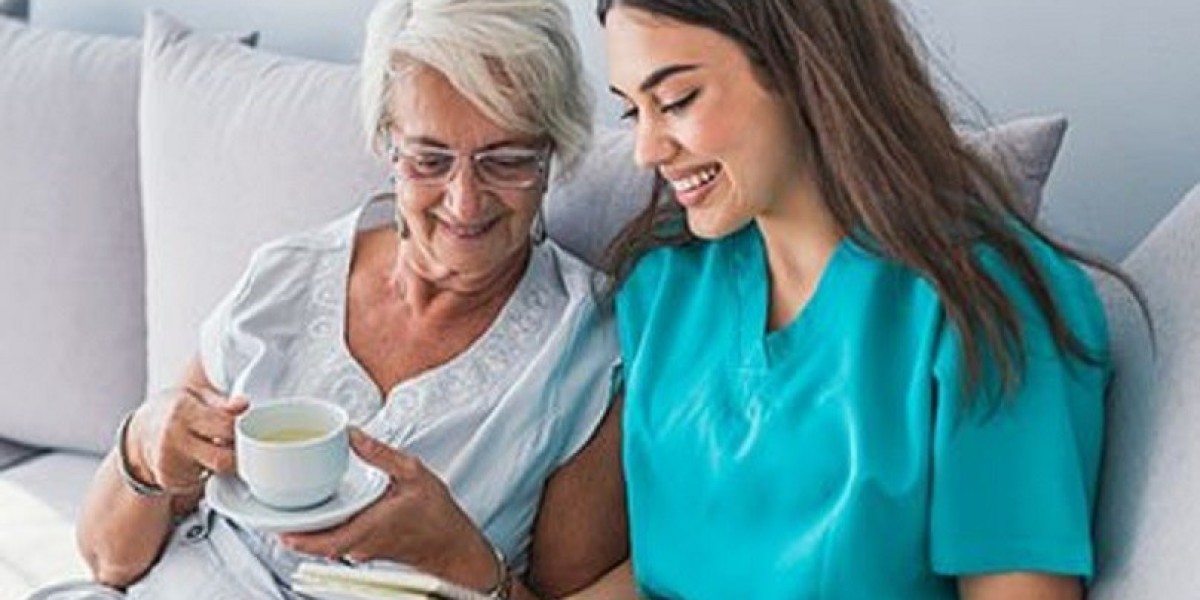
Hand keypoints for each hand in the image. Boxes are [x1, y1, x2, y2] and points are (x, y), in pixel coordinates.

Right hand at [129, 386, 246, 493]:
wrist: (141, 432)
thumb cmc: (174, 410)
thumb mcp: (197, 396)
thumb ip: (223, 402)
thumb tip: (243, 404)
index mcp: (183, 411)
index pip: (226, 426)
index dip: (241, 428)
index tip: (243, 426)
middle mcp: (173, 438)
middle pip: (223, 459)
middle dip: (237, 454)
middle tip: (235, 443)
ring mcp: (169, 463)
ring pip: (215, 471)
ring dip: (222, 462)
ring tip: (211, 447)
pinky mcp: (169, 480)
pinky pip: (201, 481)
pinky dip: (206, 472)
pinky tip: (197, 459)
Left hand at [280, 429, 498, 589]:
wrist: (453, 545)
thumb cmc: (437, 514)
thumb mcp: (413, 474)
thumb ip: (381, 455)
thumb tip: (353, 435)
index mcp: (371, 526)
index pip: (326, 542)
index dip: (298, 538)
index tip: (277, 528)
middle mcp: (362, 544)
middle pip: (318, 544)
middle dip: (294, 531)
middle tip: (274, 512)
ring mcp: (363, 550)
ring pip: (327, 544)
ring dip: (309, 531)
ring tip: (292, 509)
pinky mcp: (367, 549)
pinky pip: (338, 543)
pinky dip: (325, 531)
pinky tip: (322, 513)